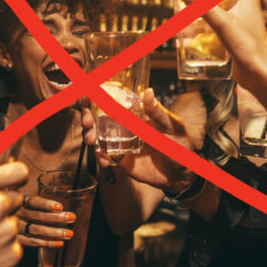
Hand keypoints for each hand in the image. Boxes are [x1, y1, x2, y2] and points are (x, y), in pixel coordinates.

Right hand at [16, 194, 71, 247]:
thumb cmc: (10, 204)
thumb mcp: (15, 195)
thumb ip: (31, 195)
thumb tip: (56, 199)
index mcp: (16, 199)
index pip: (33, 202)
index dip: (46, 205)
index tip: (60, 207)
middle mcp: (14, 214)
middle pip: (37, 216)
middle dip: (56, 218)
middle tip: (72, 218)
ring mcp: (14, 228)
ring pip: (36, 230)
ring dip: (55, 232)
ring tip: (69, 233)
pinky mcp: (15, 240)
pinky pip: (33, 242)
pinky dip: (47, 243)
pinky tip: (59, 243)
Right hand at [82, 89, 196, 194]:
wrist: (180, 174)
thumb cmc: (179, 145)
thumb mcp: (171, 126)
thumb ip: (157, 112)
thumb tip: (148, 92)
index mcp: (136, 112)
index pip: (114, 99)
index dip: (97, 95)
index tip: (86, 93)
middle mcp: (125, 125)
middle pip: (99, 116)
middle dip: (87, 115)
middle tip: (87, 120)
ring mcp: (121, 141)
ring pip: (97, 135)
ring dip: (90, 135)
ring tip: (92, 139)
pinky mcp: (120, 158)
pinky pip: (104, 155)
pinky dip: (100, 157)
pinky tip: (105, 160)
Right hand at [174, 0, 266, 97]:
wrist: (259, 73)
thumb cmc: (246, 45)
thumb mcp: (219, 21)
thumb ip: (200, 3)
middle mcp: (245, 9)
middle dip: (201, 1)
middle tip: (186, 4)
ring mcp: (240, 24)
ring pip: (216, 14)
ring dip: (199, 17)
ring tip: (183, 22)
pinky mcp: (235, 38)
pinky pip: (216, 29)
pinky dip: (204, 30)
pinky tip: (190, 37)